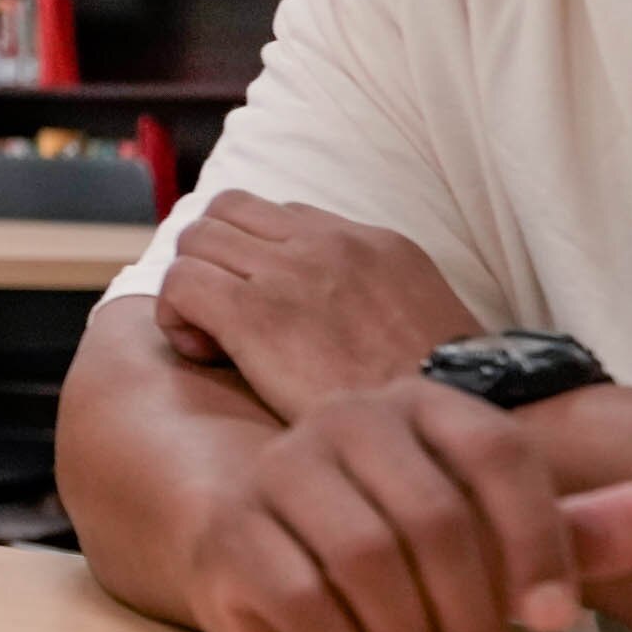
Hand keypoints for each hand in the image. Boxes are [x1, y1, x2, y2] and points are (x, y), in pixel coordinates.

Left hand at [155, 197, 480, 420]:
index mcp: (373, 243)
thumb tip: (338, 314)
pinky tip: (204, 352)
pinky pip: (181, 283)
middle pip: (228, 211)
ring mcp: (291, 273)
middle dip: (212, 257)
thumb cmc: (437, 398)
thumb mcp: (422, 322)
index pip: (281, 213)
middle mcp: (329, 244)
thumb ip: (377, 297)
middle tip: (223, 314)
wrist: (455, 421)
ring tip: (212, 337)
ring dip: (191, 285)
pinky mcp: (257, 314)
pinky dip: (177, 314)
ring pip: (197, 239)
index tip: (263, 301)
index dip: (256, 254)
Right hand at [180, 380, 631, 631]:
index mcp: (423, 403)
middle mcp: (347, 419)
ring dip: (406, 631)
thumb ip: (584, 529)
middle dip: (472, 611)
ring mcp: (280, 466)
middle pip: (434, 518)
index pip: (500, 454)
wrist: (258, 539)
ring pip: (364, 559)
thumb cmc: (401, 543)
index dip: (540, 544)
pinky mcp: (232, 526)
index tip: (555, 621)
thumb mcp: (499, 536)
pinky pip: (301, 597)